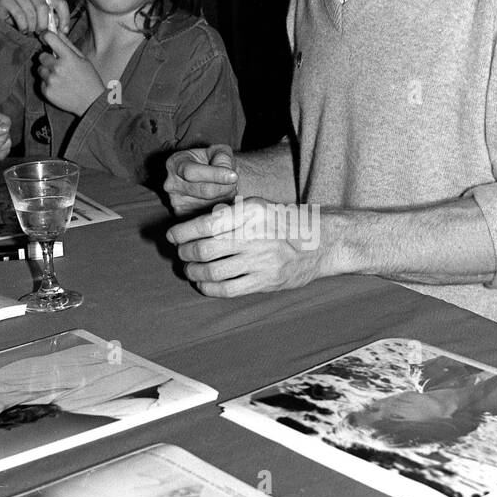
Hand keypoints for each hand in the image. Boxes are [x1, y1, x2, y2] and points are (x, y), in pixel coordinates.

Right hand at [0, 0, 70, 36]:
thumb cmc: (22, 18)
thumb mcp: (40, 19)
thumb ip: (51, 21)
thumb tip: (62, 30)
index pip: (60, 2)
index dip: (64, 18)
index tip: (63, 32)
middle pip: (44, 8)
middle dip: (44, 25)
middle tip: (41, 35)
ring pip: (32, 13)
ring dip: (32, 27)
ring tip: (29, 32)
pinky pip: (20, 16)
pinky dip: (23, 27)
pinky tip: (22, 30)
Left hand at [36, 29, 105, 115]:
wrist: (91, 103)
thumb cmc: (89, 79)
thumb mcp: (83, 59)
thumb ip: (68, 44)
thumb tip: (57, 31)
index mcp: (68, 57)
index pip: (50, 38)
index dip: (45, 35)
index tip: (44, 37)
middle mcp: (58, 68)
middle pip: (41, 56)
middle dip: (48, 59)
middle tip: (58, 65)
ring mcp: (51, 81)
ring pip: (40, 69)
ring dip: (46, 72)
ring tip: (59, 78)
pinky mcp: (46, 91)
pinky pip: (41, 82)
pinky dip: (47, 84)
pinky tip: (59, 87)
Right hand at [164, 145, 238, 214]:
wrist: (202, 176)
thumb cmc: (210, 160)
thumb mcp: (218, 151)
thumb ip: (224, 158)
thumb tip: (229, 174)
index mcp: (175, 163)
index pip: (192, 172)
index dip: (215, 175)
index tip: (234, 176)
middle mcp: (172, 184)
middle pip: (205, 192)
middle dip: (226, 187)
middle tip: (235, 181)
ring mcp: (176, 202)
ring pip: (211, 205)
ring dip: (225, 198)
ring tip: (226, 187)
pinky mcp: (184, 215)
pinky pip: (210, 214)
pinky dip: (221, 207)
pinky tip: (221, 198)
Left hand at [166, 196, 325, 296]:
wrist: (323, 242)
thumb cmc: (285, 222)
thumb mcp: (260, 206)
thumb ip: (230, 214)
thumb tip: (193, 226)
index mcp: (252, 212)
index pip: (205, 224)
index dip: (182, 232)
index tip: (172, 236)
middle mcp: (255, 235)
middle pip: (204, 249)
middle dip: (185, 253)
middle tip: (182, 253)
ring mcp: (261, 261)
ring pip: (211, 271)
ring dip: (193, 272)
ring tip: (190, 269)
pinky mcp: (265, 281)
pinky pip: (227, 289)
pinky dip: (207, 288)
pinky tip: (203, 283)